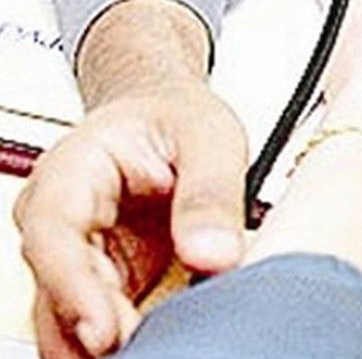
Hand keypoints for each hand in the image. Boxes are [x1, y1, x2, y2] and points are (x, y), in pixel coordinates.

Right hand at [14, 0, 247, 356]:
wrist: (169, 118)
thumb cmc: (178, 119)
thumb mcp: (210, 138)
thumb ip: (211, 194)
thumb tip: (214, 254)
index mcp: (72, 170)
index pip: (53, 233)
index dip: (73, 287)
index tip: (105, 329)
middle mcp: (61, 220)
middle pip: (58, 289)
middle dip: (96, 330)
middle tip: (146, 350)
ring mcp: (79, 256)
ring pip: (73, 318)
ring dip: (110, 344)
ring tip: (160, 349)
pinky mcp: (105, 282)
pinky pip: (105, 323)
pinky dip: (130, 341)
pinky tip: (162, 345)